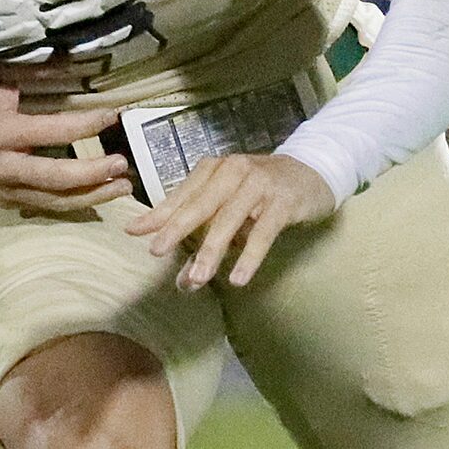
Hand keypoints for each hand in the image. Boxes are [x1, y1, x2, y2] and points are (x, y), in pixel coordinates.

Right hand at [0, 81, 132, 214]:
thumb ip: (35, 74)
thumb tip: (76, 59)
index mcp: (0, 131)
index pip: (53, 131)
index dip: (86, 124)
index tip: (113, 116)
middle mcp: (1, 166)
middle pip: (56, 178)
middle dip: (93, 174)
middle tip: (123, 166)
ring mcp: (1, 187)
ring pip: (53, 200)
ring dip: (90, 195)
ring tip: (120, 188)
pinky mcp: (4, 198)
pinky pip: (43, 205)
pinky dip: (71, 202)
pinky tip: (96, 196)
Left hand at [125, 154, 339, 290]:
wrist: (314, 171)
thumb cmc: (263, 190)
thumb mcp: (229, 203)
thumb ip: (202, 230)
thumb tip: (173, 268)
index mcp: (216, 168)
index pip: (183, 193)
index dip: (159, 213)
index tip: (134, 231)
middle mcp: (234, 171)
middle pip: (202, 204)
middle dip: (177, 229)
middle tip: (156, 252)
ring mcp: (260, 184)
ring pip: (229, 220)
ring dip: (211, 251)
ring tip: (196, 279)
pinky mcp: (283, 202)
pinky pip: (263, 233)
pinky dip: (249, 257)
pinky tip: (238, 278)